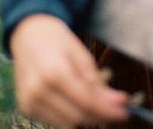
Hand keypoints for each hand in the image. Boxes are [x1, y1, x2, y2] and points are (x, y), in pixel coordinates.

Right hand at [10, 14, 128, 127]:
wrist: (28, 34)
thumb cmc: (57, 40)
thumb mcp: (81, 54)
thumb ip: (97, 82)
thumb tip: (119, 103)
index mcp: (54, 73)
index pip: (87, 102)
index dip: (108, 110)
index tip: (125, 111)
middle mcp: (38, 90)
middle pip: (78, 116)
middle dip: (100, 115)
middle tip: (117, 109)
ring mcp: (29, 101)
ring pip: (67, 124)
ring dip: (86, 117)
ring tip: (95, 101)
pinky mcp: (26, 107)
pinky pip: (55, 121)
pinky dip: (70, 115)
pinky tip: (75, 101)